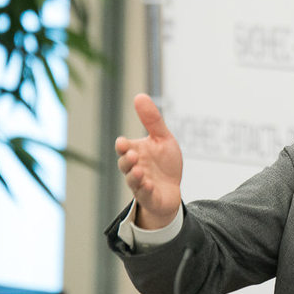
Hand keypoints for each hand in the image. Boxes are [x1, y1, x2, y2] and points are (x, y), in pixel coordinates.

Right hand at [115, 94, 182, 228]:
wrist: (171, 190)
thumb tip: (139, 96)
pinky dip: (146, 190)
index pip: (124, 148)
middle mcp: (135, 168)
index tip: (123, 142)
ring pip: (132, 181)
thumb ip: (152, 120)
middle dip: (126, 160)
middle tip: (131, 155)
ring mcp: (141, 184)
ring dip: (134, 175)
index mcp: (136, 152)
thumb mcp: (162, 139)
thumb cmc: (164, 164)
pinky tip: (149, 185)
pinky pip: (145, 194)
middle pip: (125, 164)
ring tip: (139, 170)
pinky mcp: (150, 197)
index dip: (123, 146)